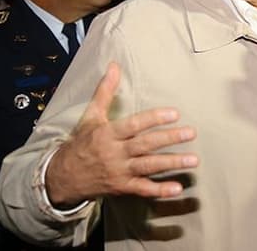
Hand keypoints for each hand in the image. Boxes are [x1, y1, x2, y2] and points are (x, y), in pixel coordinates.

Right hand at [46, 62, 198, 206]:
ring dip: (171, 163)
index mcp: (108, 134)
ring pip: (148, 166)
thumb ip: (105, 91)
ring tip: (193, 159)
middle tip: (191, 132)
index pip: (134, 124)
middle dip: (169, 138)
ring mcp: (119, 172)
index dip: (154, 118)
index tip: (174, 113)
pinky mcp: (122, 188)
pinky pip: (143, 189)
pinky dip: (160, 190)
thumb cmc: (81, 142)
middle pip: (145, 145)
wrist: (62, 177)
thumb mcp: (91, 116)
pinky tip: (178, 188)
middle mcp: (114, 153)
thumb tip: (114, 65)